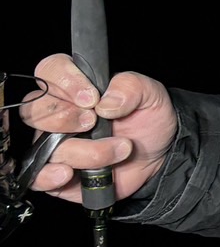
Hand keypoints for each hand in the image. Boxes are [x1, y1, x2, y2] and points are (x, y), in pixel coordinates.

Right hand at [20, 55, 176, 203]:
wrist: (156, 157)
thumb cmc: (147, 120)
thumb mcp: (151, 95)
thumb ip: (131, 87)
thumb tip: (107, 102)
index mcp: (76, 85)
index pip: (51, 70)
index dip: (66, 81)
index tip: (92, 98)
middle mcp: (58, 113)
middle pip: (36, 110)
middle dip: (65, 118)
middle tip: (95, 122)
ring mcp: (52, 143)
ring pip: (45, 146)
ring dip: (84, 151)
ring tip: (119, 150)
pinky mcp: (54, 172)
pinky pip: (36, 176)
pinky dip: (49, 176)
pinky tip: (69, 174)